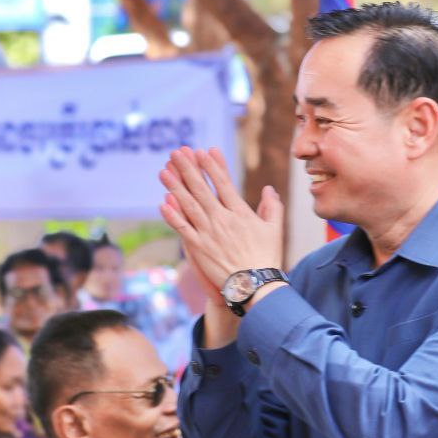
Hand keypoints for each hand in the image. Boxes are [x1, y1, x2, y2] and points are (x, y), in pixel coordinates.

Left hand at [159, 147, 282, 291]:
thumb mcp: (275, 229)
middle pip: (201, 189)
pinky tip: (162, 203)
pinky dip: (172, 216)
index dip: (212, 166)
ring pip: (188, 205)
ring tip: (164, 171)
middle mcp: (222, 219)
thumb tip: (269, 189)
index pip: (223, 184)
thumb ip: (272, 207)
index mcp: (240, 213)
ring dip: (175, 186)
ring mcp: (208, 233)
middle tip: (178, 152)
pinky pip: (182, 228)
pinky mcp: (199, 248)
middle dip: (188, 169)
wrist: (255, 285)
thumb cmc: (266, 258)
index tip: (203, 152)